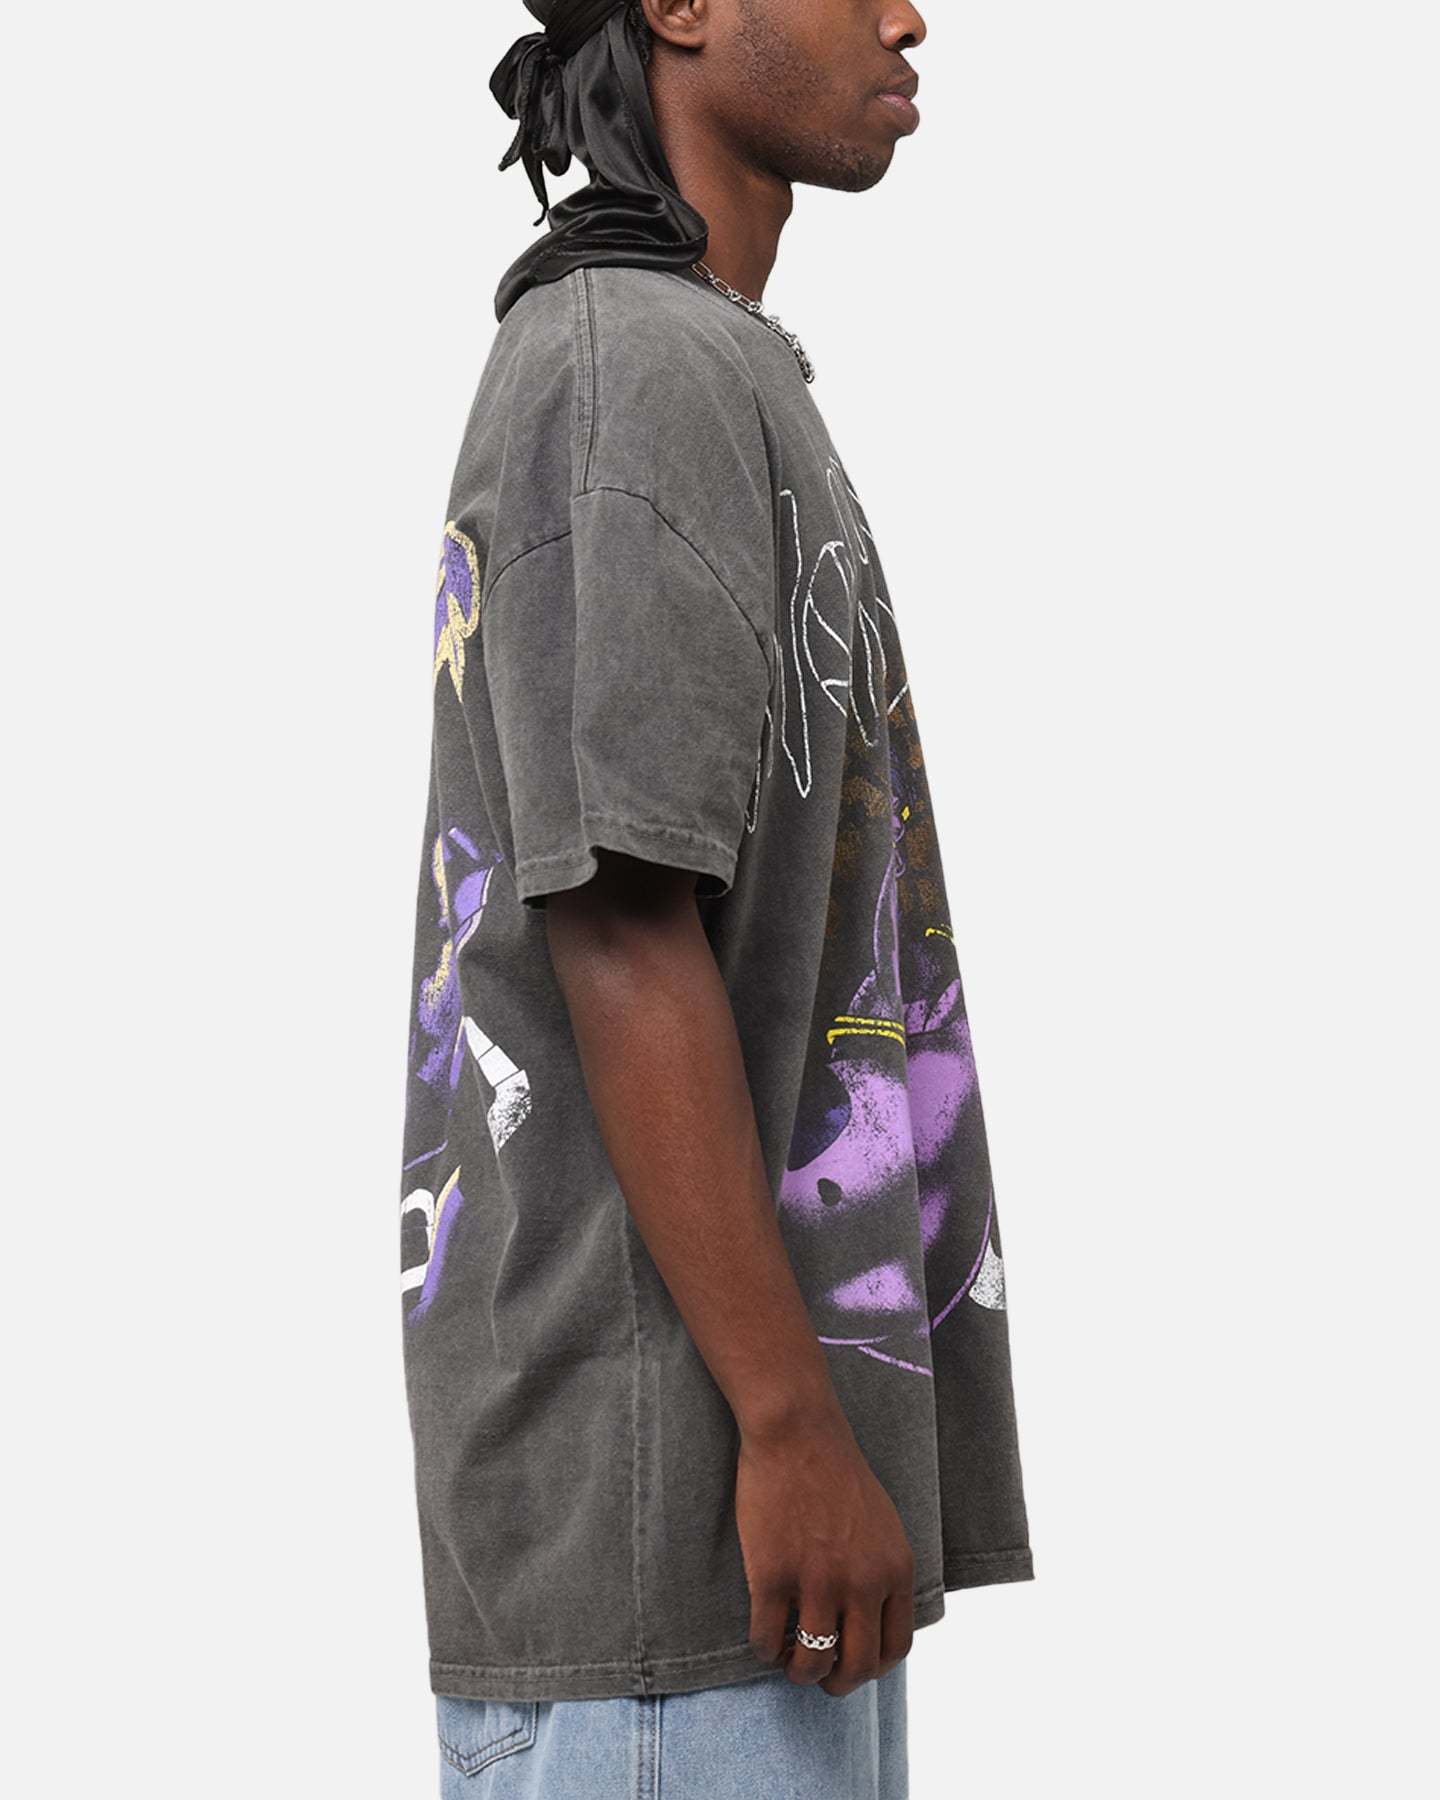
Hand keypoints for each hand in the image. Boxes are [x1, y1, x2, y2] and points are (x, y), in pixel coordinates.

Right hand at [735, 1406, 915, 1696]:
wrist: (796, 1431)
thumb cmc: (834, 1471)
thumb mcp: (882, 1524)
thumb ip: (883, 1571)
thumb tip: (872, 1620)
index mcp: (895, 1569)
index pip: (896, 1648)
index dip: (873, 1668)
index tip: (852, 1664)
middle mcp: (863, 1582)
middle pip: (858, 1666)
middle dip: (837, 1683)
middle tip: (818, 1675)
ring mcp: (817, 1580)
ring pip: (812, 1661)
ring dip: (798, 1672)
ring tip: (787, 1660)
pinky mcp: (773, 1575)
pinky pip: (767, 1639)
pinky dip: (764, 1650)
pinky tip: (764, 1637)